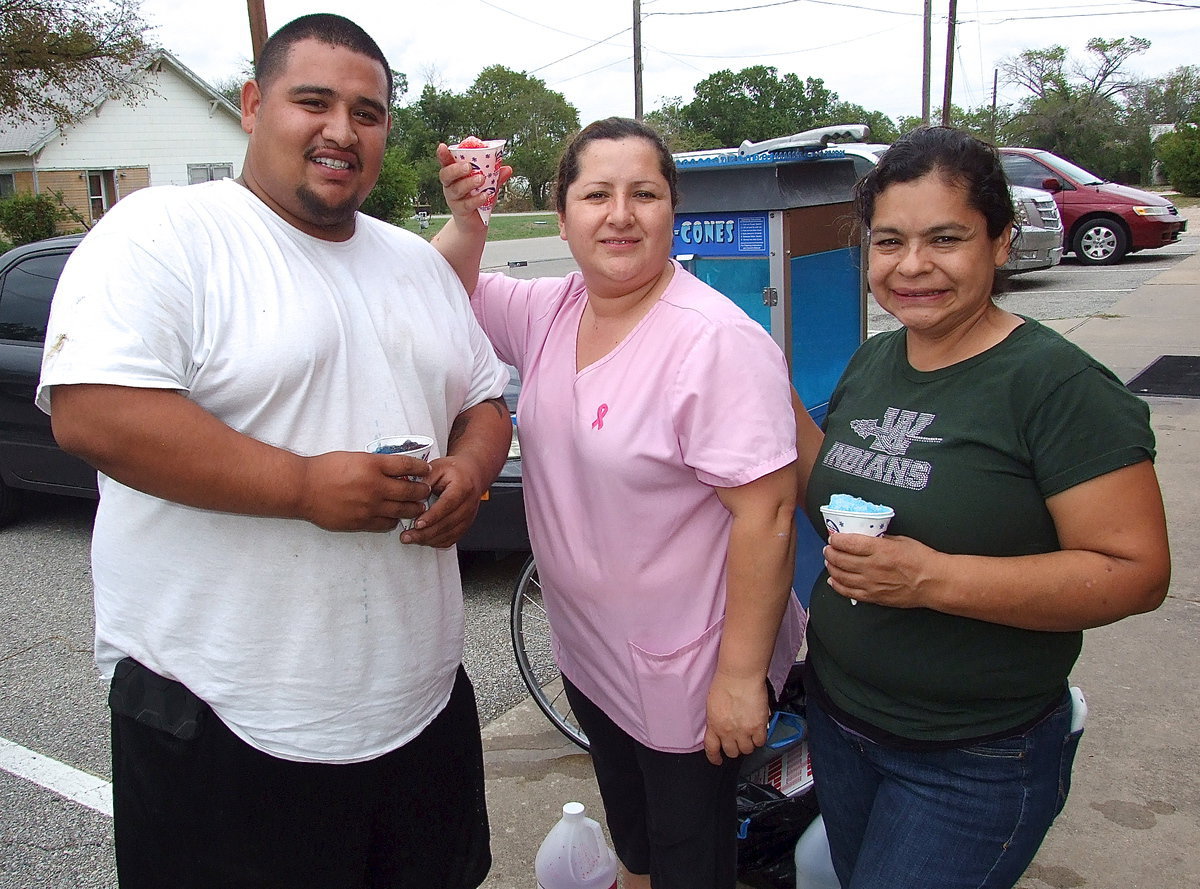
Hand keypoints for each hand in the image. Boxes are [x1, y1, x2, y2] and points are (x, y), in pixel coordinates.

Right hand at [296, 451, 431, 531]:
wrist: (303, 488)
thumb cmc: (325, 468)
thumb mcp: (355, 457)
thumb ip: (376, 464)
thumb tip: (397, 470)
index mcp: (373, 465)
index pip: (407, 465)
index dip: (421, 468)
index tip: (426, 470)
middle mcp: (375, 486)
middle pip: (410, 490)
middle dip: (422, 490)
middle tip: (426, 490)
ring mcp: (370, 506)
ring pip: (402, 510)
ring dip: (414, 508)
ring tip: (418, 507)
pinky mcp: (362, 522)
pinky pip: (387, 524)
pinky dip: (394, 520)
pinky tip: (395, 517)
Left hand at [400, 454, 489, 547]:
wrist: (471, 474)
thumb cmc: (454, 471)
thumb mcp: (437, 467)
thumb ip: (424, 481)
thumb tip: (409, 495)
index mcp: (463, 487)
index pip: (448, 504)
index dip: (432, 516)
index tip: (418, 524)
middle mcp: (468, 504)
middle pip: (448, 523)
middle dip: (426, 532)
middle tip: (407, 535)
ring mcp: (468, 517)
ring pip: (449, 534)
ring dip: (429, 539)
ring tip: (411, 538)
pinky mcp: (465, 526)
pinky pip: (451, 539)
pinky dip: (436, 542)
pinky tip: (424, 539)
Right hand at [436, 143, 512, 223]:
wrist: (475, 222)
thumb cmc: (478, 198)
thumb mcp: (488, 185)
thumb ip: (495, 176)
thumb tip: (507, 168)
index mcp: (454, 174)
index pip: (446, 163)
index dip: (442, 155)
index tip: (443, 146)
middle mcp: (450, 185)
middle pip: (446, 175)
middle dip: (456, 169)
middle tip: (469, 166)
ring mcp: (453, 199)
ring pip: (456, 189)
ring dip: (468, 183)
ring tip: (481, 179)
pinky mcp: (459, 211)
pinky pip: (466, 204)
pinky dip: (476, 199)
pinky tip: (484, 196)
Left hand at [703, 670, 769, 765]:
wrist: (740, 675)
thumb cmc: (726, 682)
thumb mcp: (713, 704)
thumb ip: (716, 719)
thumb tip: (721, 726)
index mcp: (714, 724)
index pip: (711, 749)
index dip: (714, 757)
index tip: (717, 760)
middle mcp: (727, 731)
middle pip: (732, 752)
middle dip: (734, 748)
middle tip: (738, 742)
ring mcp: (743, 731)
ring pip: (747, 750)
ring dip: (748, 744)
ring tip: (749, 735)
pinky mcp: (758, 727)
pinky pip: (760, 742)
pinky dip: (760, 739)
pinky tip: (759, 732)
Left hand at [823, 532, 938, 607]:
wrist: (933, 582)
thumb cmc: (921, 559)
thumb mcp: (900, 540)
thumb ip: (880, 539)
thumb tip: (866, 537)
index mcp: (879, 549)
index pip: (848, 543)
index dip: (836, 540)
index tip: (833, 538)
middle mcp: (871, 567)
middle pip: (841, 559)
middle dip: (830, 553)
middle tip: (828, 549)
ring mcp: (871, 584)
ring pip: (841, 576)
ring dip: (831, 568)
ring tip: (829, 562)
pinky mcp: (874, 597)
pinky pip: (849, 592)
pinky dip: (838, 586)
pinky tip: (833, 580)